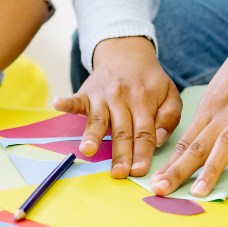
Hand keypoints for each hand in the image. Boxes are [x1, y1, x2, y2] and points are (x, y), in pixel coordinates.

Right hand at [53, 37, 181, 176]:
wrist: (127, 53)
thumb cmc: (150, 81)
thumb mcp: (170, 94)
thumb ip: (169, 117)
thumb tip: (159, 139)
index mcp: (145, 103)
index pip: (144, 133)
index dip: (142, 153)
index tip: (139, 171)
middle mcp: (123, 100)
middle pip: (122, 132)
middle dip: (120, 154)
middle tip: (118, 173)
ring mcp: (103, 96)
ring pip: (98, 120)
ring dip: (92, 135)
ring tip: (87, 150)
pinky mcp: (87, 93)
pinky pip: (76, 99)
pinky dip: (66, 102)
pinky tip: (57, 104)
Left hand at [151, 10, 227, 196]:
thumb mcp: (219, 93)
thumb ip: (208, 121)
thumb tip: (191, 147)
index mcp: (208, 110)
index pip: (185, 142)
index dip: (169, 164)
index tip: (154, 183)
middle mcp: (224, 114)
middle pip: (197, 145)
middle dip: (178, 170)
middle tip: (160, 190)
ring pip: (226, 144)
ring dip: (212, 168)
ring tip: (200, 192)